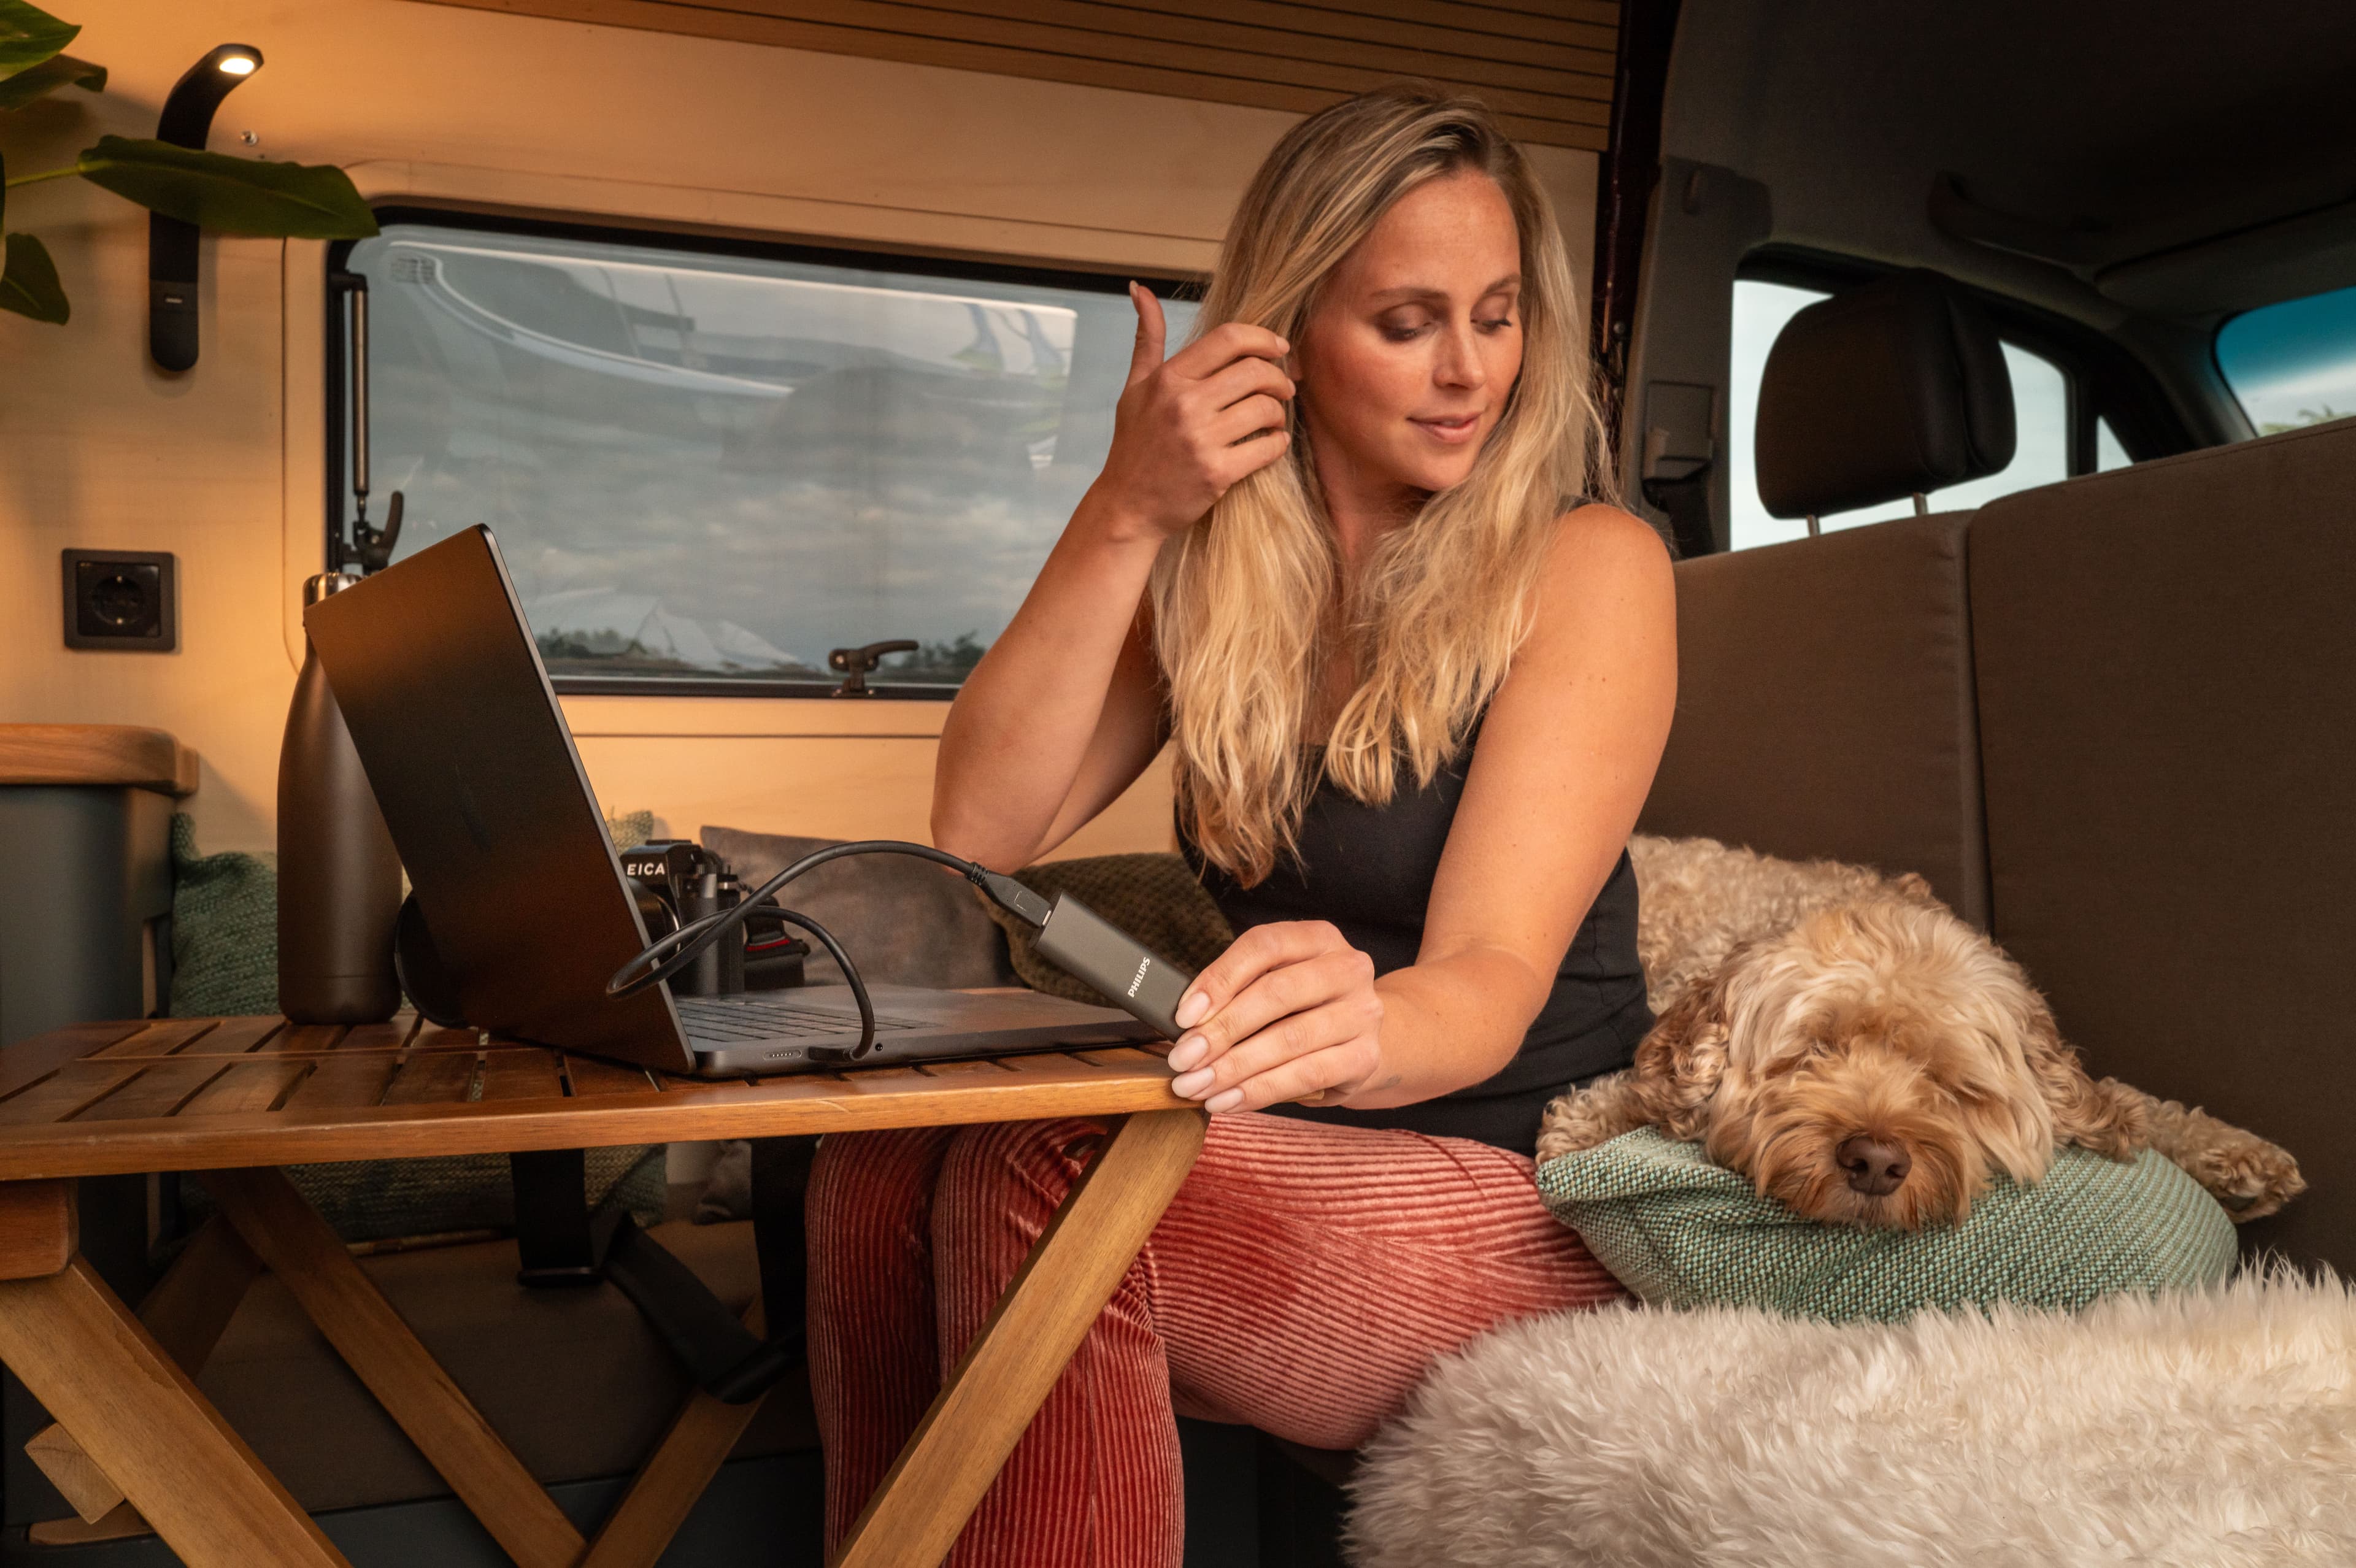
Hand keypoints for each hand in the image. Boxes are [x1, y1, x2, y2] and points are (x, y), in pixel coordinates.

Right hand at [1090, 283, 1294, 540]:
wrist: (1128, 506)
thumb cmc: (1134, 445)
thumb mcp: (1134, 388)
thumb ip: (1146, 338)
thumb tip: (1140, 289)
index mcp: (1169, 378)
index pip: (1229, 339)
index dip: (1263, 338)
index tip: (1280, 348)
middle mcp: (1184, 404)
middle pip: (1255, 371)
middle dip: (1280, 377)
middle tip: (1284, 387)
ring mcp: (1201, 440)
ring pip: (1265, 408)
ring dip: (1280, 411)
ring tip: (1275, 417)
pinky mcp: (1217, 473)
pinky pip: (1267, 448)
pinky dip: (1278, 443)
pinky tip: (1273, 443)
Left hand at [1163, 921, 1384, 1113]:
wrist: (1358, 1040)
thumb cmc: (1303, 1009)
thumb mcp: (1275, 984)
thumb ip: (1237, 991)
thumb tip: (1186, 1023)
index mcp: (1319, 938)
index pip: (1264, 946)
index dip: (1220, 979)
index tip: (1184, 1015)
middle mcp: (1348, 968)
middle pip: (1276, 993)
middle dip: (1222, 1030)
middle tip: (1183, 1059)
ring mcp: (1363, 1013)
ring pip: (1290, 1039)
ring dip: (1235, 1067)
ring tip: (1198, 1086)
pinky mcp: (1366, 1057)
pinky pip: (1306, 1075)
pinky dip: (1260, 1091)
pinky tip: (1228, 1100)